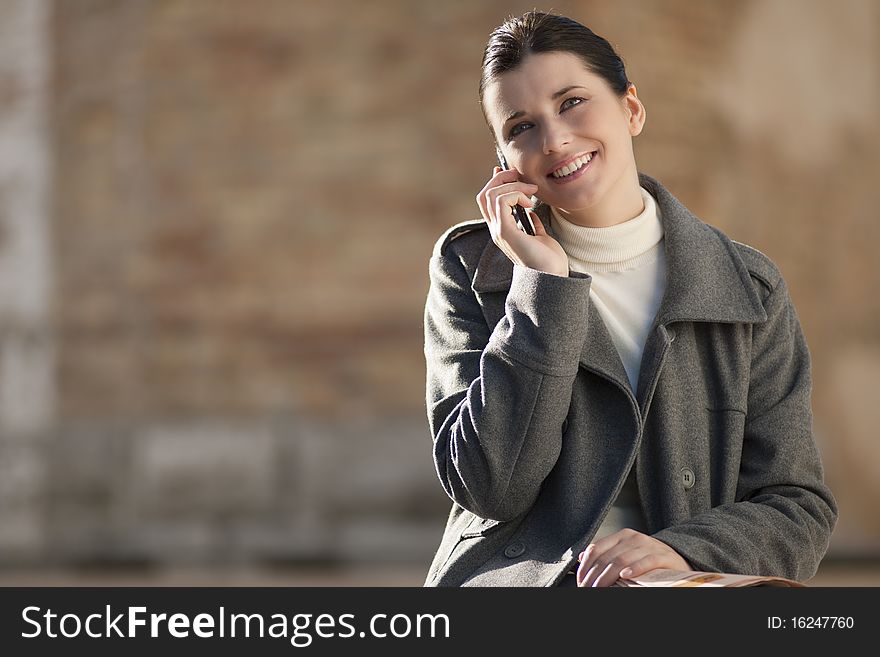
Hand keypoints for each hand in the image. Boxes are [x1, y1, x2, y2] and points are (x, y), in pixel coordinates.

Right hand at [476, 167, 568, 276]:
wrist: (552, 277)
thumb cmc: (549, 261)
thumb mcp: (541, 237)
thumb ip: (533, 225)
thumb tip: (532, 214)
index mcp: (502, 230)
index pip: (488, 201)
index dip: (496, 182)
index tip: (511, 172)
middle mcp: (496, 230)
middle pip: (484, 194)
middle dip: (500, 178)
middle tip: (520, 176)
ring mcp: (498, 231)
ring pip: (491, 194)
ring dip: (511, 185)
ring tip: (530, 191)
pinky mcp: (505, 231)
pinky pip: (501, 201)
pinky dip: (515, 194)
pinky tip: (529, 202)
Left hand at [576, 528, 690, 586]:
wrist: (678, 558)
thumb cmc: (647, 558)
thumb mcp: (625, 552)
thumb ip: (605, 553)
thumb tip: (581, 557)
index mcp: (621, 536)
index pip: (596, 549)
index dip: (585, 566)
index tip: (581, 581)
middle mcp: (633, 538)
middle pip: (607, 557)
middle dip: (595, 576)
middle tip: (589, 589)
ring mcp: (648, 545)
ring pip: (622, 560)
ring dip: (608, 577)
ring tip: (601, 588)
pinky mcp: (663, 556)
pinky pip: (647, 561)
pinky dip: (635, 568)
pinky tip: (626, 576)